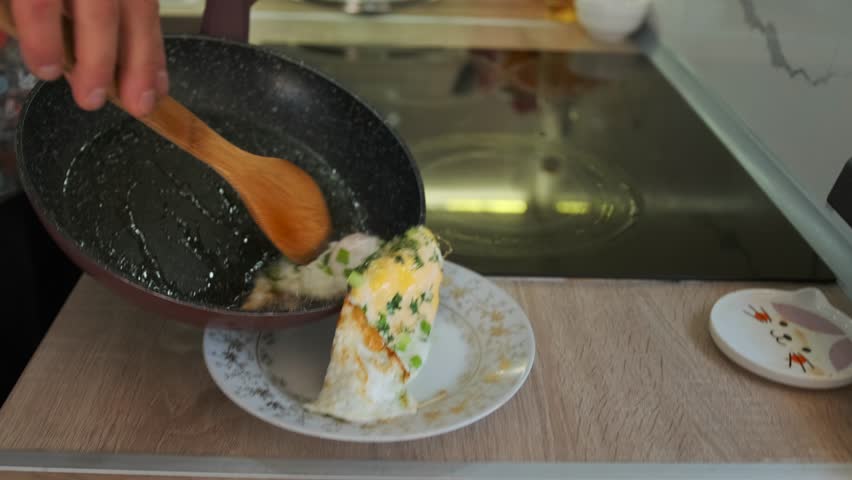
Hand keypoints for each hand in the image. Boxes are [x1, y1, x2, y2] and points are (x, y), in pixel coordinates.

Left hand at [11, 0, 167, 117]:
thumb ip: (3, 9)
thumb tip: (3, 40)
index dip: (43, 32)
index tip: (47, 69)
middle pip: (100, 3)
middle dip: (99, 55)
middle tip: (92, 100)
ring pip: (141, 6)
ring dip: (144, 60)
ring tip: (142, 102)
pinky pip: (152, 10)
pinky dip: (155, 49)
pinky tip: (157, 81)